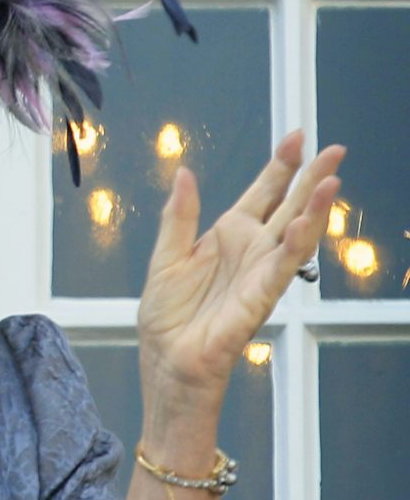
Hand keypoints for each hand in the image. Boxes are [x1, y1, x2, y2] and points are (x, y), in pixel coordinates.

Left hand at [137, 129, 343, 422]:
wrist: (168, 362)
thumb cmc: (168, 319)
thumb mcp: (166, 255)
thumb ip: (178, 215)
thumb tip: (184, 173)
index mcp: (227, 237)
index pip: (262, 193)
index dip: (280, 166)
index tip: (296, 137)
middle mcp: (250, 251)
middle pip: (288, 206)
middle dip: (310, 178)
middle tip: (334, 149)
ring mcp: (259, 273)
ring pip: (295, 234)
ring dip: (314, 209)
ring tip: (331, 180)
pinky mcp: (259, 298)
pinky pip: (282, 268)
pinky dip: (295, 246)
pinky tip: (304, 223)